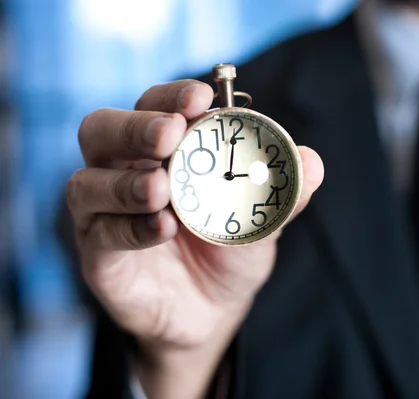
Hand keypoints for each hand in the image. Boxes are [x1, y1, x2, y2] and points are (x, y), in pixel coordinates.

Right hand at [67, 79, 323, 397]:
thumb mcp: (262, 221)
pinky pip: (101, 234)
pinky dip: (132, 228)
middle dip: (135, 127)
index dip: (171, 96)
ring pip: (87, 182)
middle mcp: (125, 171)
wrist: (212, 312)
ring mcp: (104, 213)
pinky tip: (164, 229)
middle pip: (102, 130)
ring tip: (161, 189)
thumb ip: (281, 193)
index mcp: (164, 151)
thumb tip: (311, 162)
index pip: (154, 106)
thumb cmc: (231, 252)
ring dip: (125, 181)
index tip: (200, 98)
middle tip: (170, 135)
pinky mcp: (99, 255)